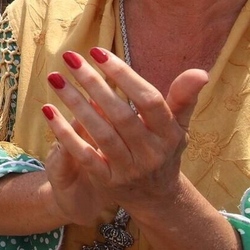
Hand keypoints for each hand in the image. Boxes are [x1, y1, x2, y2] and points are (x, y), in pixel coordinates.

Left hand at [41, 49, 208, 218]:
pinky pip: (84, 156)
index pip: (149, 100)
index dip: (124, 75)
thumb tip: (200, 72)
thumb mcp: (179, 126)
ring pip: (100, 133)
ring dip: (76, 104)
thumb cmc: (165, 150)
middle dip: (94, 83)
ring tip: (56, 79)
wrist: (157, 198)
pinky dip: (65, 133)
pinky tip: (48, 111)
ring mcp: (128, 169)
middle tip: (70, 58)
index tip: (98, 52)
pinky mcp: (107, 181)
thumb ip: (184, 98)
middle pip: (121, 115)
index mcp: (169, 134)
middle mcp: (151, 152)